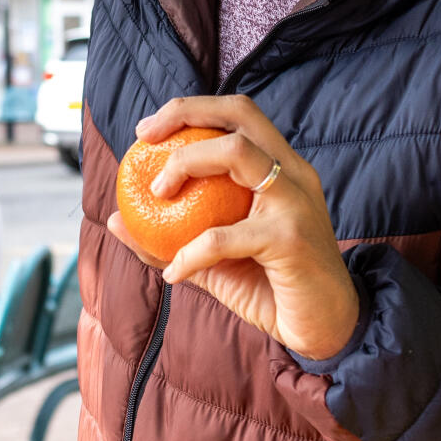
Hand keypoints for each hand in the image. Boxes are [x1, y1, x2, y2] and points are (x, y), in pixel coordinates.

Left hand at [110, 95, 359, 360]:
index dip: (190, 110)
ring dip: (185, 164)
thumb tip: (113, 220)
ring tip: (156, 194)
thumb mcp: (215, 260)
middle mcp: (294, 173)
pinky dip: (189, 253)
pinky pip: (225, 236)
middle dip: (185, 112)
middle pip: (240, 113)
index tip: (146, 130)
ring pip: (236, 152)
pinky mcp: (292, 238)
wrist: (327, 330)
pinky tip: (174, 274)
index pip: (239, 114)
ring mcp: (296, 201)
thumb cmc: (272, 289)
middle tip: (145, 137)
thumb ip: (168, 237)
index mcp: (282, 168)